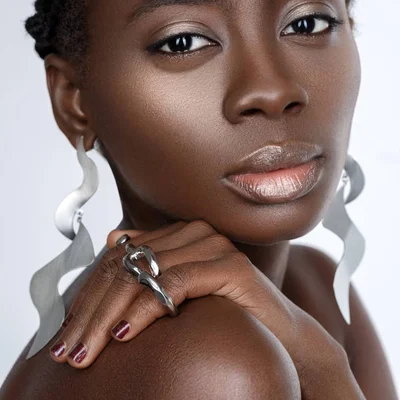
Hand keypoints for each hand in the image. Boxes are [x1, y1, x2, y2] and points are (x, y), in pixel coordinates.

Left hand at [49, 219, 344, 377]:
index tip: (64, 334)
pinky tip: (126, 333)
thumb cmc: (228, 317)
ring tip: (88, 350)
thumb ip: (150, 268)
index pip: (118, 259)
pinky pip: (175, 284)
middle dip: (92, 310)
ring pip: (145, 275)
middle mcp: (194, 232)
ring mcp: (213, 245)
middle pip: (126, 266)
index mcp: (179, 234)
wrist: (282, 338)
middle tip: (68, 350)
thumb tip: (113, 238)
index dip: (87, 296)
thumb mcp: (179, 296)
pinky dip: (146, 309)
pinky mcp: (230, 265)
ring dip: (110, 315)